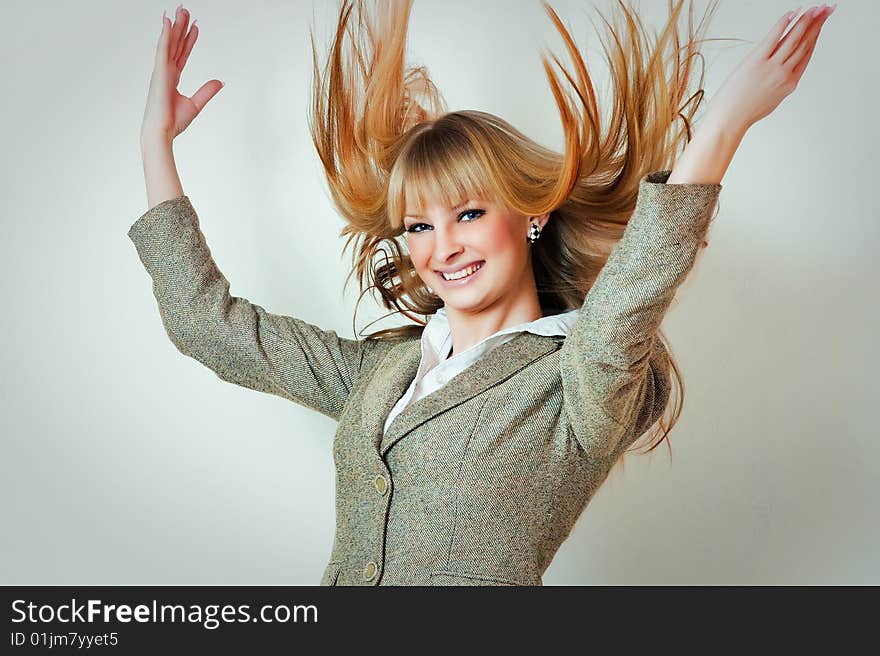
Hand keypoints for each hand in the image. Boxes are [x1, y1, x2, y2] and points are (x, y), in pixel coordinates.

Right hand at [140, 5, 222, 144]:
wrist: (162, 132)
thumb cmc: (173, 121)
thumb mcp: (195, 104)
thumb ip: (207, 91)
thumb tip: (220, 81)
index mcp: (172, 78)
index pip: (182, 54)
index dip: (189, 40)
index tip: (196, 27)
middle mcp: (165, 71)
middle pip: (175, 44)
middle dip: (181, 27)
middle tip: (186, 10)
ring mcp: (161, 71)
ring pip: (169, 42)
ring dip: (175, 26)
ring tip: (180, 10)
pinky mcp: (159, 73)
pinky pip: (162, 49)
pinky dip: (165, 35)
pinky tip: (168, 22)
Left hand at [708, 5, 835, 132]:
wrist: (730, 118)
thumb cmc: (745, 111)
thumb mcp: (770, 99)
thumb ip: (779, 83)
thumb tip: (780, 71)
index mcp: (790, 83)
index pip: (807, 53)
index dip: (816, 35)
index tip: (822, 23)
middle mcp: (784, 74)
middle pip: (805, 43)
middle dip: (818, 23)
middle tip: (827, 9)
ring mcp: (772, 67)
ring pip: (794, 39)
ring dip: (806, 20)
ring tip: (816, 8)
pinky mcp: (757, 61)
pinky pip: (774, 38)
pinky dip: (784, 24)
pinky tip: (792, 13)